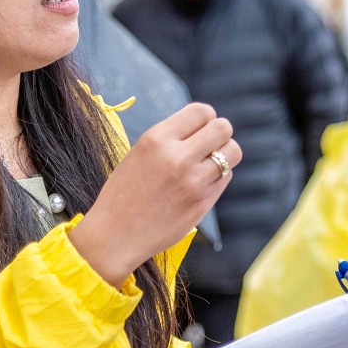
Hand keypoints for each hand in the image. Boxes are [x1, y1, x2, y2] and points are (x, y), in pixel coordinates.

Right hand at [71, 103, 240, 285]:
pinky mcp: (202, 203)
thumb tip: (204, 127)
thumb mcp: (140, 153)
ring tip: (208, 164)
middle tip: (209, 146)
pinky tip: (200, 184)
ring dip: (225, 155)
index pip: (202, 111)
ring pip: (233, 152)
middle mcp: (177, 157)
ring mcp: (193, 182)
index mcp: (157, 139)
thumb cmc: (124, 193)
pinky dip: (218, 177)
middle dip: (220, 134)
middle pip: (223, 128)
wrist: (114, 236)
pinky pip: (225, 177)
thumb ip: (171, 138)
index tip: (200, 129)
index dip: (207, 118)